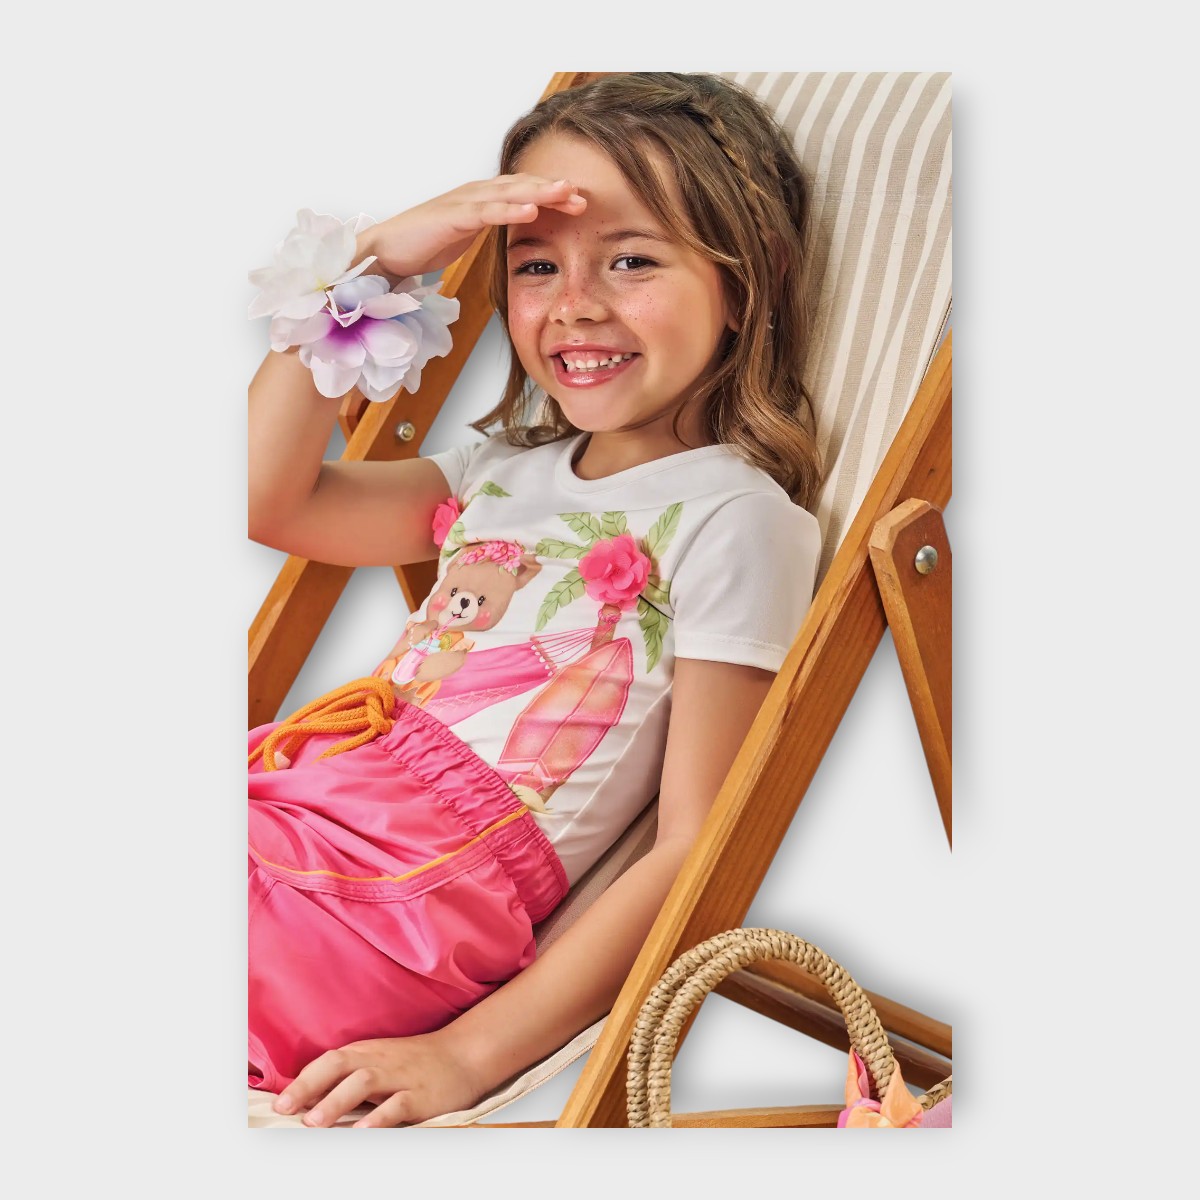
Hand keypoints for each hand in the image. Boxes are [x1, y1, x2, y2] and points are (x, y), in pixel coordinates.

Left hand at [272, 1030, 483, 1127]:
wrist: (463, 1055)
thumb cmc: (414, 1063)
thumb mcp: (380, 1062)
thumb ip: (349, 1078)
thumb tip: (309, 1102)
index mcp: (366, 1052)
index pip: (328, 1061)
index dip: (303, 1080)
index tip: (280, 1103)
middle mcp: (379, 1060)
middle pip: (339, 1065)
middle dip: (310, 1086)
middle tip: (287, 1110)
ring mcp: (400, 1076)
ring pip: (364, 1082)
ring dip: (337, 1102)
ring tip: (315, 1123)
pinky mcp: (420, 1095)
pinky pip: (397, 1105)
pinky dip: (378, 1118)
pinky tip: (363, 1132)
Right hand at [357, 175, 586, 279]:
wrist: (386, 251)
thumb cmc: (424, 244)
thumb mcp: (465, 236)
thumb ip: (488, 229)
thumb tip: (511, 234)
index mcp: (480, 200)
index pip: (522, 193)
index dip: (550, 195)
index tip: (578, 204)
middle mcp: (474, 194)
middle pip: (521, 186)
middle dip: (553, 189)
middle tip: (582, 194)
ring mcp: (463, 203)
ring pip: (508, 193)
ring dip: (539, 191)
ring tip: (566, 193)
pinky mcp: (451, 216)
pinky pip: (485, 211)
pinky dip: (509, 209)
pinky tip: (530, 209)